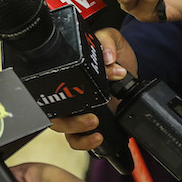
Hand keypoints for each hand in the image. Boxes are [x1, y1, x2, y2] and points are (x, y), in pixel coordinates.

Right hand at [48, 28, 135, 151]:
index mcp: (66, 73)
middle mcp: (66, 92)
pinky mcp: (86, 124)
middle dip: (67, 119)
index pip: (49, 82)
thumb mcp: (112, 39)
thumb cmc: (115, 55)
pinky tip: (98, 137)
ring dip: (75, 129)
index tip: (78, 88)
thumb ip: (107, 40)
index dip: (56, 87)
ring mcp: (74, 109)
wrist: (132, 72)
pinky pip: (75, 140)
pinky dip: (84, 142)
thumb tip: (106, 56)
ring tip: (95, 124)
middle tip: (91, 116)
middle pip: (50, 111)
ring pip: (60, 126)